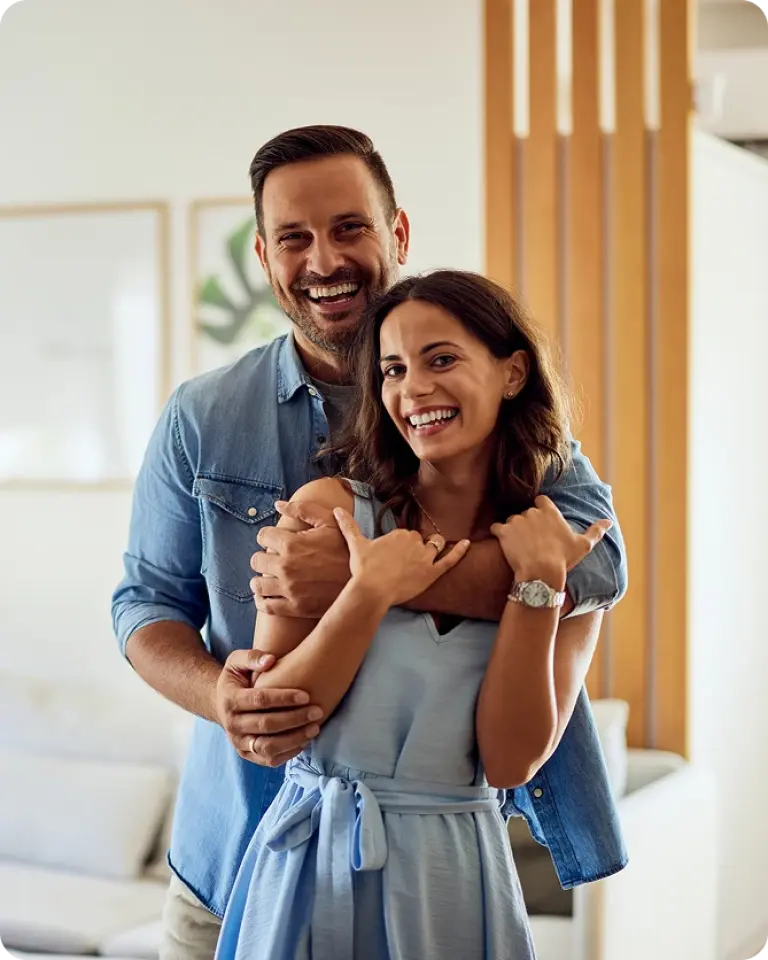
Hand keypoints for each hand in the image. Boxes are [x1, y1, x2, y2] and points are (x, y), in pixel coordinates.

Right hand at [214, 648, 323, 767]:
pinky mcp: (247, 755)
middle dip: (294, 719)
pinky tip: (306, 740)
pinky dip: (289, 753)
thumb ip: (252, 657)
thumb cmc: (236, 679)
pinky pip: (269, 760)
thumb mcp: (237, 662)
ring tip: (315, 728)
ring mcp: (238, 742)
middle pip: (265, 725)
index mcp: (230, 699)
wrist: (221, 704)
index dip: (283, 698)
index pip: (259, 700)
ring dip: (294, 739)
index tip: (306, 695)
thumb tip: (271, 660)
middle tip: (318, 711)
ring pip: (267, 747)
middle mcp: (232, 724)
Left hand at [249, 500, 349, 618]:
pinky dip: (262, 599)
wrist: (363, 583)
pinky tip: (269, 593)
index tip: (276, 540)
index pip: (262, 536)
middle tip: (275, 558)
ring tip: (271, 576)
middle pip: (256, 560)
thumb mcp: (330, 522)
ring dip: (261, 578)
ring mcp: (288, 589)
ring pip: (257, 583)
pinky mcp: (293, 607)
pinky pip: (265, 605)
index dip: (269, 536)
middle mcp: (286, 566)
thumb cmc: (347, 550)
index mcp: (292, 543)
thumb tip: (278, 504)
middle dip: (264, 556)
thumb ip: (302, 509)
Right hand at [333, 507, 469, 606]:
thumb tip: (336, 509)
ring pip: (434, 547)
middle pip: (420, 541)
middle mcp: (415, 542)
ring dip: (432, 548)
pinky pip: (450, 560)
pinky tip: (467, 544)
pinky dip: (459, 551)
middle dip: (414, 548)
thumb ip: (348, 525)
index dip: (400, 545)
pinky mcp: (432, 573)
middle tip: (402, 561)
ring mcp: (425, 558)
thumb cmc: (363, 568)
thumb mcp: (356, 544)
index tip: (392, 554)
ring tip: (426, 554)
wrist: (372, 590)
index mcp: (400, 533)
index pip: (406, 534)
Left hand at [490, 495, 611, 587]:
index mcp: (550, 512)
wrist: (541, 573)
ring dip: (513, 530)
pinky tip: (503, 544)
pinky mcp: (503, 531)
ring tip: (519, 546)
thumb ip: (596, 531)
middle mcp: (532, 512)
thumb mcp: (583, 545)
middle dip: (527, 523)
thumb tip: (609, 522)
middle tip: (532, 540)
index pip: (541, 500)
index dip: (540, 510)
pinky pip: (496, 527)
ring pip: (511, 520)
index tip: (542, 522)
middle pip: (526, 512)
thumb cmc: (563, 559)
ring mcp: (516, 520)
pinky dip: (498, 534)